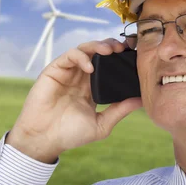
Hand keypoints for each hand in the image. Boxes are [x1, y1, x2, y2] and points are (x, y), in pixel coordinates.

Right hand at [6, 38, 142, 162]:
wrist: (45, 139)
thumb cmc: (70, 134)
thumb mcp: (101, 124)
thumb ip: (119, 111)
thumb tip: (141, 100)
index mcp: (92, 87)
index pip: (108, 65)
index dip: (120, 58)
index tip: (134, 55)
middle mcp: (81, 76)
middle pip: (98, 52)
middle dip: (111, 45)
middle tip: (123, 48)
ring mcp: (68, 72)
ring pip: (84, 49)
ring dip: (97, 46)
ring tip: (109, 50)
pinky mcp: (54, 70)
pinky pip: (69, 56)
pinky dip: (81, 57)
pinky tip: (90, 67)